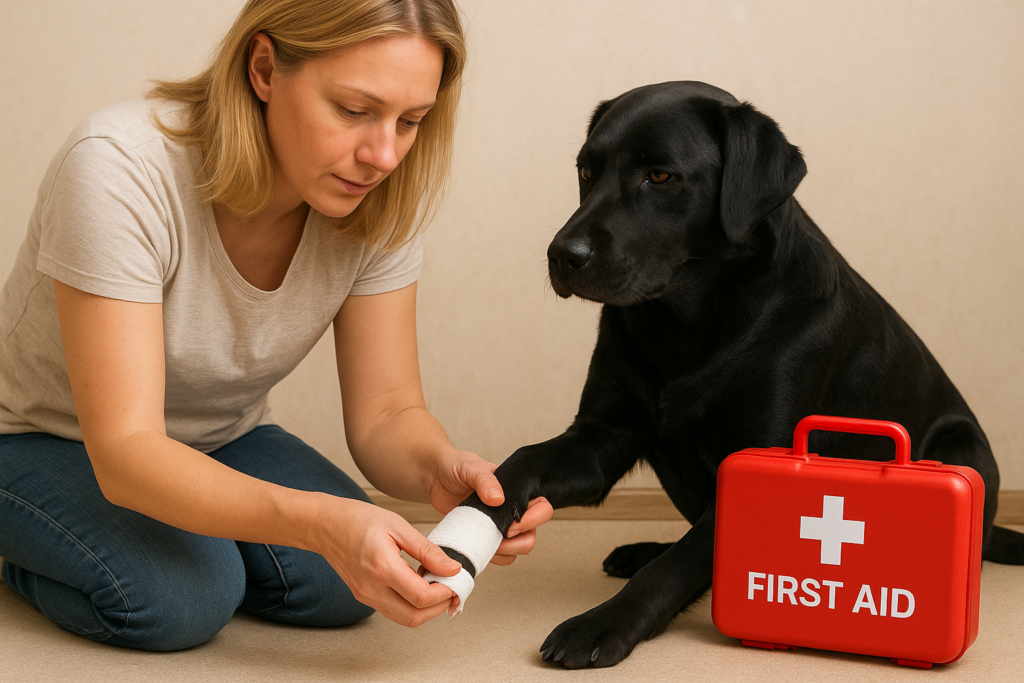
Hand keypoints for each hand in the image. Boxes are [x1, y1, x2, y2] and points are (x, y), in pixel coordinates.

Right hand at [311, 496, 461, 626]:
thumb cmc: (357, 520)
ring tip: (436, 587)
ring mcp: (366, 595)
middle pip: (414, 617)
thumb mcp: (398, 526)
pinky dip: (410, 605)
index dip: (444, 593)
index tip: (454, 581)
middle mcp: (372, 588)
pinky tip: (417, 585)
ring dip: (425, 610)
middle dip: (439, 608)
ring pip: (403, 618)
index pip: (421, 597)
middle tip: (451, 590)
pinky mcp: (363, 596)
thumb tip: (451, 567)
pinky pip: (393, 611)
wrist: (325, 525)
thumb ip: (427, 550)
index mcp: (382, 568)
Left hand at [429, 449, 553, 565]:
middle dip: (519, 542)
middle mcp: (513, 509)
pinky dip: (492, 558)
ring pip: (518, 549)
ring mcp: (500, 525)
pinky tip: (478, 548)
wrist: (436, 478)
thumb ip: (485, 480)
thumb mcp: (470, 467)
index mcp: (517, 490)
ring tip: (486, 543)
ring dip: (505, 552)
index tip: (511, 524)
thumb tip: (498, 498)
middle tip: (499, 537)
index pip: (542, 508)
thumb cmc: (457, 467)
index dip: (533, 520)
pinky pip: (499, 556)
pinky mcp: (485, 537)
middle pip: (532, 534)